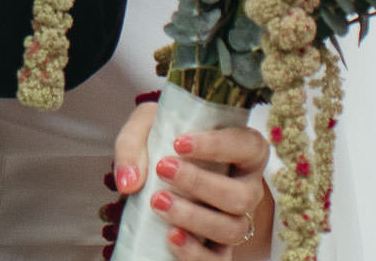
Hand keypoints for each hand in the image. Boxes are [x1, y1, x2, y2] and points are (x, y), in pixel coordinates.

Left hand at [114, 108, 272, 260]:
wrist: (158, 171)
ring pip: (232, 229)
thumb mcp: (147, 128)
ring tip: (158, 202)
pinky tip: (172, 237)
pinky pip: (219, 260)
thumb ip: (133, 144)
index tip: (179, 143)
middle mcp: (247, 188)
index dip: (218, 145)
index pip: (247, 145)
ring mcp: (237, 220)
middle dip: (200, 183)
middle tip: (163, 169)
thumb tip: (128, 183)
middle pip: (241, 195)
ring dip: (194, 218)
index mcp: (244, 151)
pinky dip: (196, 253)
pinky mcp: (220, 247)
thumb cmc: (163, 141)